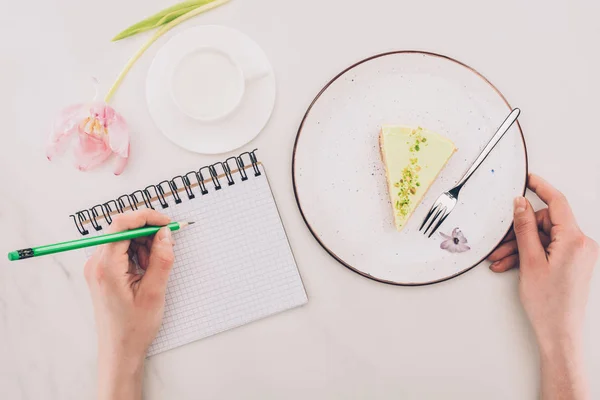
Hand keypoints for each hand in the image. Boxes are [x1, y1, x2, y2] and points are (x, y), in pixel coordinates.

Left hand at [84, 209, 174, 399]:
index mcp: (106, 266)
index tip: (167, 223)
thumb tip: (165, 234)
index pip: (122, 224)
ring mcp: (97, 266)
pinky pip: (122, 250)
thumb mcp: (154, 292)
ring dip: (143, 245)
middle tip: (166, 250)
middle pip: (123, 229)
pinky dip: (137, 254)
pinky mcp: (102, 271)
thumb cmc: (134, 327)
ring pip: (124, 239)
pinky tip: (145, 271)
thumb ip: (161, 259)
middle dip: (148, 234)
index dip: (146, 217)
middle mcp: (96, 262)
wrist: (119, 350)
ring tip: (153, 269)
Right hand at [488, 174, 597, 398]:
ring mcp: (578, 254)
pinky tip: (511, 266)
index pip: (557, 203)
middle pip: (545, 223)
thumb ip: (524, 228)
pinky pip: (548, 249)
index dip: (541, 188)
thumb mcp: (529, 260)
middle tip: (501, 244)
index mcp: (575, 240)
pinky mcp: (572, 263)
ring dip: (520, 247)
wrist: (559, 333)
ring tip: (501, 261)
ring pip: (543, 238)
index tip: (528, 178)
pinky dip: (529, 255)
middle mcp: (581, 244)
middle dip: (520, 232)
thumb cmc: (548, 303)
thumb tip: (520, 204)